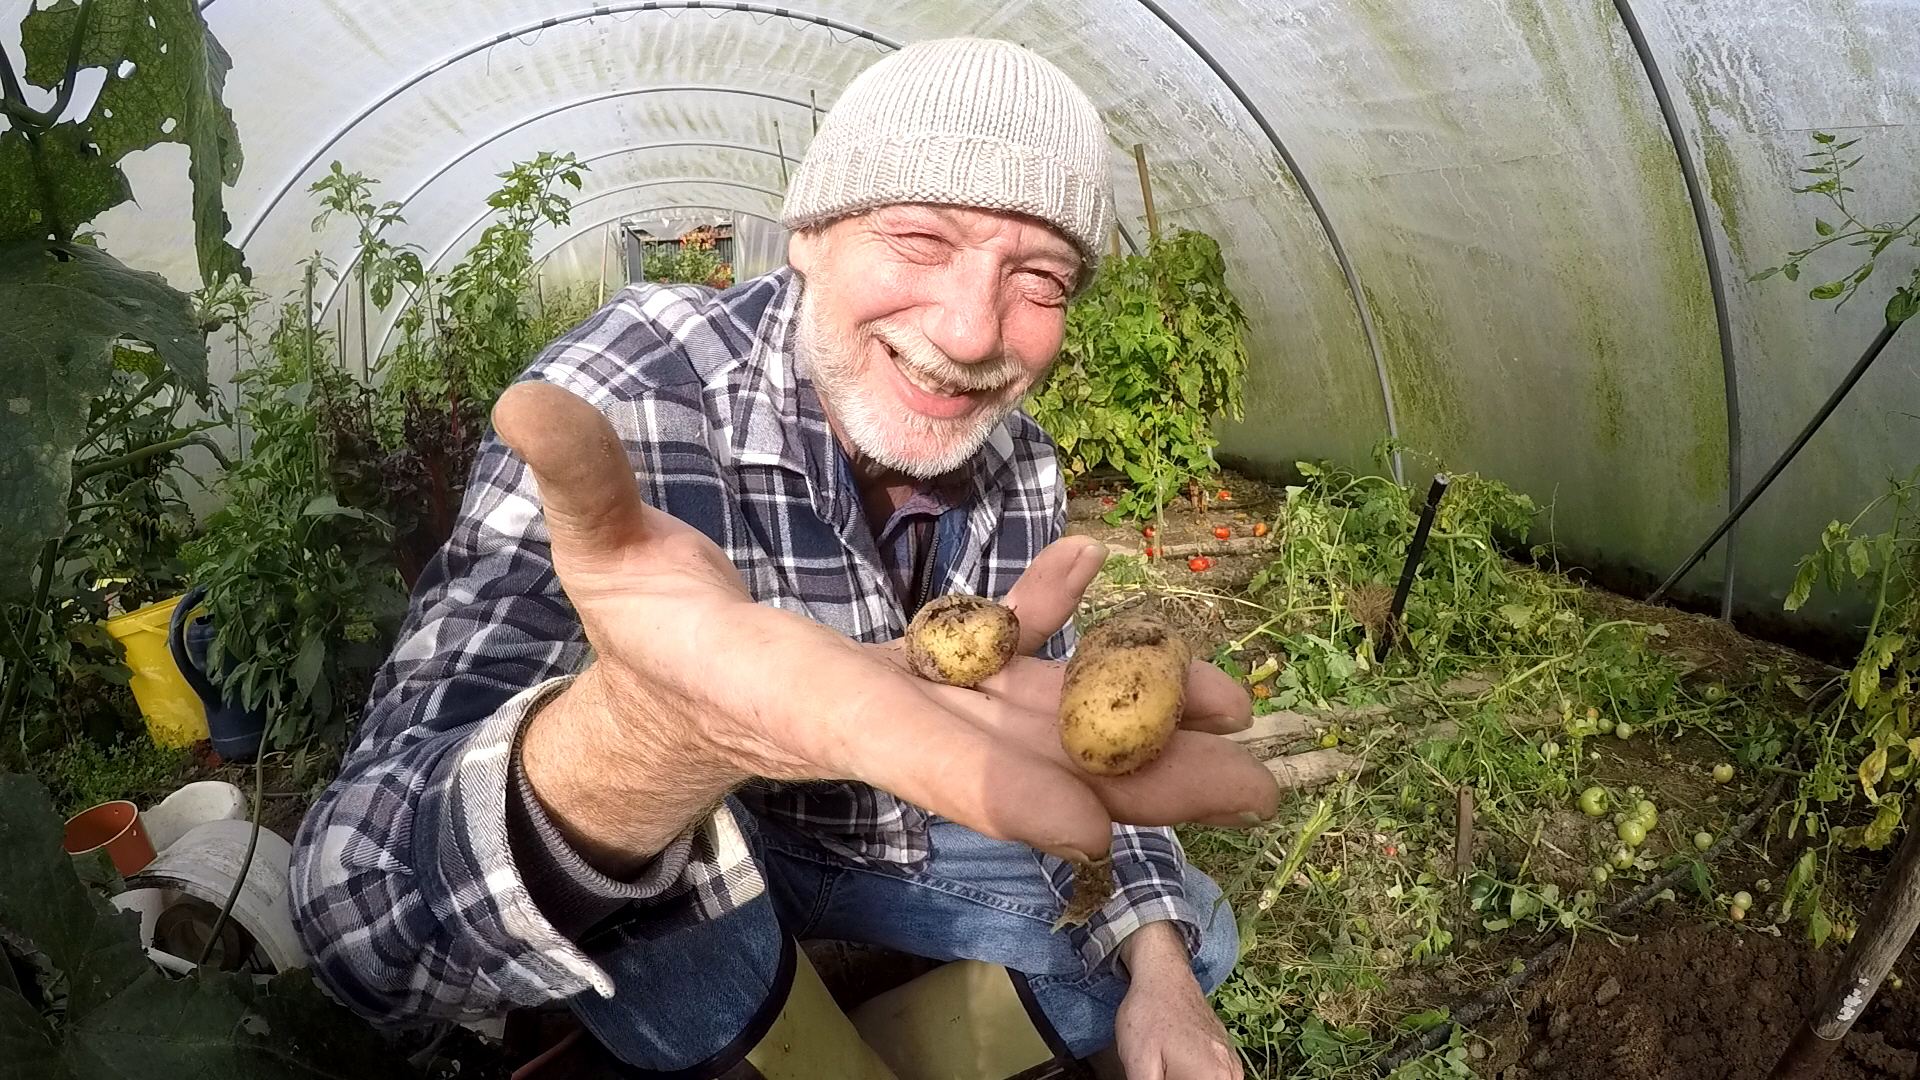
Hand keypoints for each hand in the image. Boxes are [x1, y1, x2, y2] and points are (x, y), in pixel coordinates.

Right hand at [494, 383, 1279, 873]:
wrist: (660, 696)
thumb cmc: (631, 626)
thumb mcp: (599, 549)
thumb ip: (580, 482)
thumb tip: (525, 398)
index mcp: (804, 691)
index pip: (904, 739)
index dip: (990, 780)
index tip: (1086, 821)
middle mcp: (881, 713)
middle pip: (1019, 752)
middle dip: (1132, 771)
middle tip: (1253, 781)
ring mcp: (916, 700)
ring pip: (1042, 720)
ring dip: (1137, 717)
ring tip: (1237, 711)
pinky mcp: (929, 680)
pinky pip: (1011, 660)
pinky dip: (1057, 622)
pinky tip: (1099, 575)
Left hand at [1115, 924, 1241, 1079]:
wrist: (1163, 974)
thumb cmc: (1148, 1015)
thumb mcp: (1138, 1063)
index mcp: (1211, 1078)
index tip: (1159, 1076)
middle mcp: (1230, 1073)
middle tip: (1160, 1072)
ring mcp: (1232, 1063)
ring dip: (1190, 1079)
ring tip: (1167, 1070)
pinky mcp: (1227, 1054)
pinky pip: (1220, 1079)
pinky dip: (1201, 1078)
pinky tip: (1179, 1069)